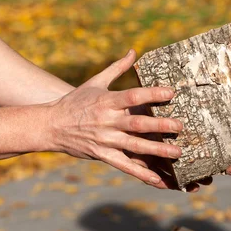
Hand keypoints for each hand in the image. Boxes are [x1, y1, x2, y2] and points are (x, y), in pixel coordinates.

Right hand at [46, 49, 205, 190]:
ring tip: (177, 152)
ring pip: (135, 146)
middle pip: (138, 123)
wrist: (49, 125)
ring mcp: (105, 140)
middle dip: (160, 125)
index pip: (133, 95)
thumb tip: (134, 51)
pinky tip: (157, 180)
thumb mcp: (95, 82)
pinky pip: (124, 166)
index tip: (171, 92)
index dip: (153, 94)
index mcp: (107, 101)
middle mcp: (107, 121)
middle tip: (180, 126)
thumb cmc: (75, 102)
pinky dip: (141, 174)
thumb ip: (117, 68)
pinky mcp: (102, 155)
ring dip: (157, 150)